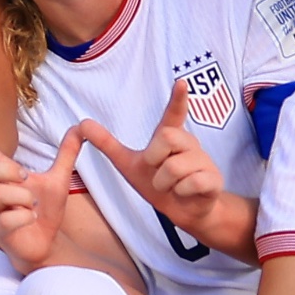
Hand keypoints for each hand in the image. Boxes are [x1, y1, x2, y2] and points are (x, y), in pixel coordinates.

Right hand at [0, 110, 74, 273]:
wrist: (48, 245)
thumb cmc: (44, 211)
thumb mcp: (58, 179)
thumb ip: (66, 154)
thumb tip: (79, 127)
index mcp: (2, 175)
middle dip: (3, 169)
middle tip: (24, 177)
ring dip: (23, 198)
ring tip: (33, 207)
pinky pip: (10, 218)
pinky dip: (27, 217)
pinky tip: (31, 221)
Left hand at [77, 114, 238, 248]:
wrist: (183, 212)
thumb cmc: (158, 184)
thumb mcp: (129, 164)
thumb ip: (107, 144)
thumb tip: (81, 123)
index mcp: (170, 137)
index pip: (173, 114)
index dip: (177, 99)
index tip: (180, 82)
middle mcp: (189, 144)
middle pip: (166, 137)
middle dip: (154, 159)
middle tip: (156, 171)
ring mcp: (204, 161)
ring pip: (174, 167)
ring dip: (164, 183)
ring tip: (171, 187)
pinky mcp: (213, 180)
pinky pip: (191, 183)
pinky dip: (181, 192)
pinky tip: (185, 193)